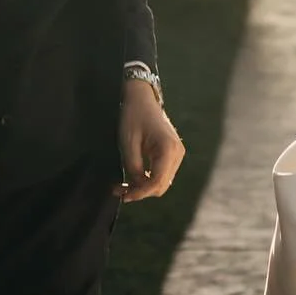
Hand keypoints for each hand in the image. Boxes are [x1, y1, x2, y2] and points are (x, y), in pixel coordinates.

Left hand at [116, 80, 184, 203]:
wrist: (142, 98)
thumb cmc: (133, 117)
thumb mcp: (128, 143)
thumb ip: (133, 168)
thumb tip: (137, 189)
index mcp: (168, 149)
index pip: (157, 182)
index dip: (140, 193)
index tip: (123, 196)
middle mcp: (177, 153)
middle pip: (161, 185)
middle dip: (141, 191)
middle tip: (118, 191)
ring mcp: (177, 153)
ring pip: (161, 182)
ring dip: (143, 187)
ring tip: (122, 186)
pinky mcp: (172, 154)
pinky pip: (161, 173)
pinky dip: (147, 179)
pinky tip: (132, 179)